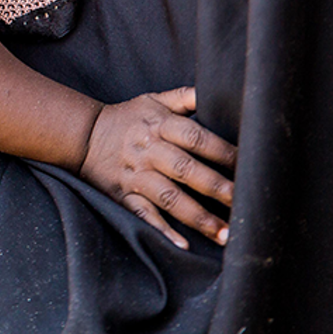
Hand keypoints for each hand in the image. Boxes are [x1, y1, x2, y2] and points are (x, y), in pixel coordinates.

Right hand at [79, 86, 236, 248]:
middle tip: (245, 204)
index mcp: (159, 126)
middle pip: (186, 170)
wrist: (83, 136)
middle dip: (217, 188)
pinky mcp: (124, 195)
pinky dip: (161, 229)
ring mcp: (136, 176)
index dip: (223, 152)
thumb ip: (185, 97)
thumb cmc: (127, 118)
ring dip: (198, 217)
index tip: (249, 166)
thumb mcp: (153, 100)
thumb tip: (217, 89)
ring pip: (170, 198)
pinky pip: (144, 214)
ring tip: (225, 234)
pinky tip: (183, 244)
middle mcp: (149, 152)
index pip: (196, 138)